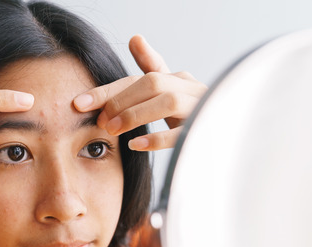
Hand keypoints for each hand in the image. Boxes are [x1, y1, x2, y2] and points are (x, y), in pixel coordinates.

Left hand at [73, 35, 206, 150]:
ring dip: (135, 115)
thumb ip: (152, 69)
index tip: (79, 103)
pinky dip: (157, 139)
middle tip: (100, 121)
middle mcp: (190, 87)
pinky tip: (136, 144)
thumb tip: (135, 37)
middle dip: (121, 101)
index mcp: (179, 79)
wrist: (232, 135)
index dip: (109, 90)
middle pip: (152, 83)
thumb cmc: (195, 114)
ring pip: (167, 101)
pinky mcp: (207, 129)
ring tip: (114, 130)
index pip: (139, 77)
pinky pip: (182, 132)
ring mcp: (201, 107)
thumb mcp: (171, 93)